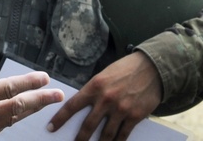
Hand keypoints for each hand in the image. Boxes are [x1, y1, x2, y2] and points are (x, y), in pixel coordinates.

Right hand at [0, 30, 63, 140]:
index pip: (8, 89)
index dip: (29, 83)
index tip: (45, 78)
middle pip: (16, 109)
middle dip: (39, 101)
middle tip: (58, 94)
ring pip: (8, 122)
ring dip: (26, 112)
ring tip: (40, 104)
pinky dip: (8, 121)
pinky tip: (13, 116)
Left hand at [47, 51, 161, 140]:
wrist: (151, 68)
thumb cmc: (125, 70)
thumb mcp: (104, 75)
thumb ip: (94, 91)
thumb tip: (82, 106)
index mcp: (95, 86)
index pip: (72, 106)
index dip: (60, 119)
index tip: (51, 127)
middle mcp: (106, 99)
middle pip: (88, 125)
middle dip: (79, 139)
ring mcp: (121, 109)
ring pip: (105, 135)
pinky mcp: (134, 116)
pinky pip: (122, 135)